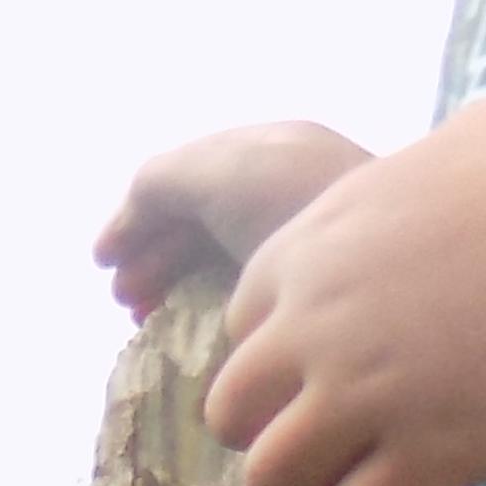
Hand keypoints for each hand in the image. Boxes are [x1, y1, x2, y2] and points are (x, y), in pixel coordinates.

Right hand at [93, 120, 372, 317]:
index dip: (142, 219)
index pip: (192, 181)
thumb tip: (124, 232)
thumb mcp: (211, 170)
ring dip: (174, 289)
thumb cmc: (290, 201)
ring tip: (148, 321)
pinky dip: (210, 310)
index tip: (107, 264)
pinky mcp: (318, 290)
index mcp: (271, 151)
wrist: (379, 256)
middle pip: (202, 223)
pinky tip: (193, 334)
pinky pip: (249, 295)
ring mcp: (305, 241)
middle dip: (154, 259)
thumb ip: (156, 184)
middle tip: (128, 301)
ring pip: (221, 262)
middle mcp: (288, 189)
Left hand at [207, 83, 485, 485]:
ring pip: (270, 479)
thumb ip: (406, 191)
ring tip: (344, 485)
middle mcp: (317, 328)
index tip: (324, 360)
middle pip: (234, 409)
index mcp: (313, 248)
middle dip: (272, 426)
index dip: (282, 349)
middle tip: (326, 432)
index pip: (243, 323)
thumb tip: (426, 195)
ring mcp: (365, 400)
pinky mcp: (429, 461)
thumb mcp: (455, 148)